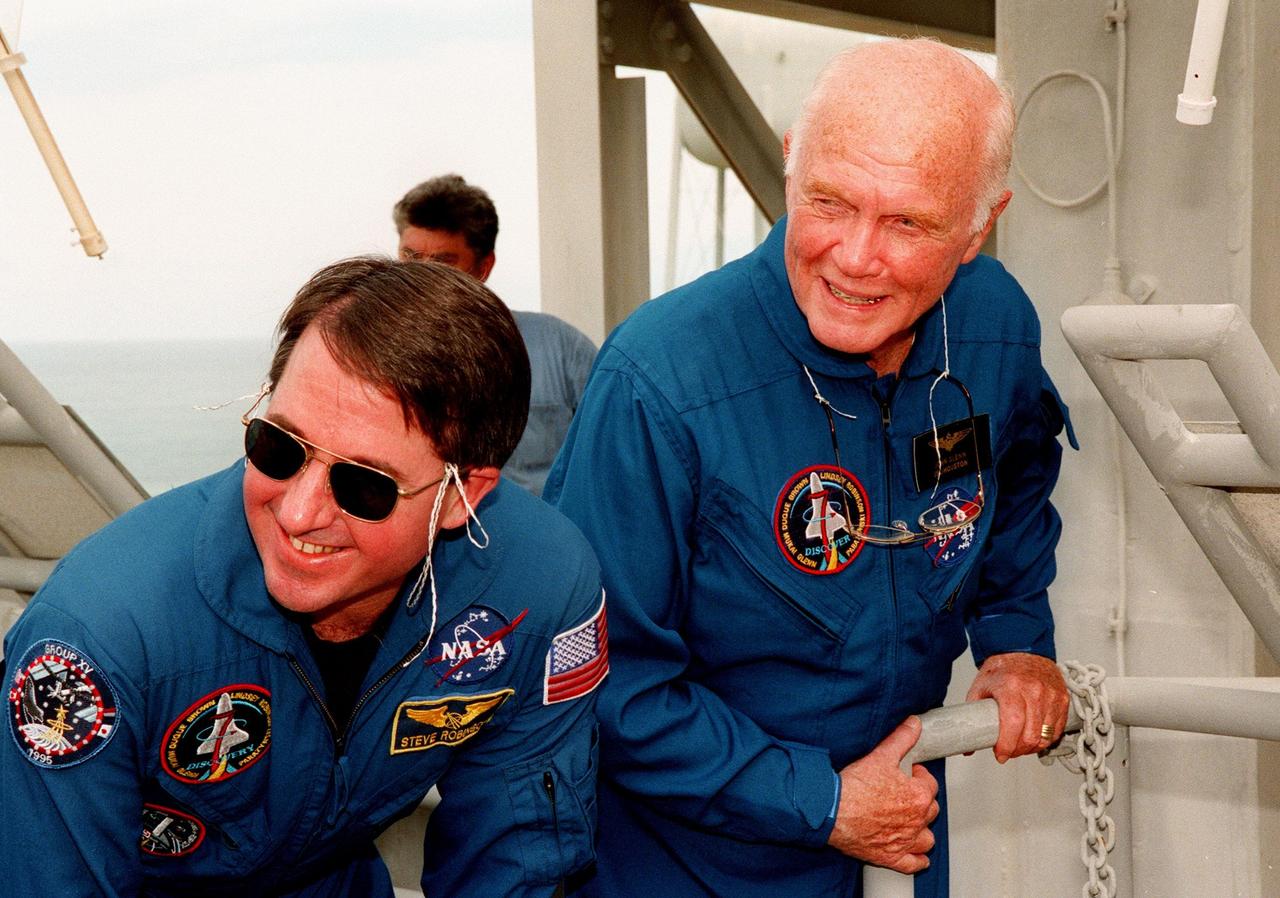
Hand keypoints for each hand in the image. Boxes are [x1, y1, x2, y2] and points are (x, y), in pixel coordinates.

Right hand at [826, 717, 938, 872]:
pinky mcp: (891, 857)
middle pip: (930, 810)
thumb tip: (914, 725)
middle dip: (920, 801)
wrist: (831, 812)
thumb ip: (901, 739)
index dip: (918, 777)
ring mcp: (905, 842)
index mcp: (918, 797)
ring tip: (909, 821)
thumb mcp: (880, 756)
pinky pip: (915, 863)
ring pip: (926, 838)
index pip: (930, 785)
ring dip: (921, 830)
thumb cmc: (854, 788)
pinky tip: (913, 852)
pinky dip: (917, 859)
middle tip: (903, 794)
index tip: (908, 775)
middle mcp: (916, 822)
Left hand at [966, 652, 1068, 762]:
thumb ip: (972, 716)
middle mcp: (1034, 690)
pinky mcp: (1062, 699)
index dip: (1007, 745)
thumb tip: (967, 746)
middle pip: (1031, 735)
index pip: (1013, 724)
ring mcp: (1051, 695)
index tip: (1000, 754)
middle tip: (1008, 752)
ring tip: (1020, 746)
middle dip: (1018, 751)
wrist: (1023, 650)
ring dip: (1032, 748)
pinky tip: (1034, 738)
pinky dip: (1045, 739)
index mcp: (1010, 686)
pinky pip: (1056, 729)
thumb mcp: (981, 687)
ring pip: (1045, 736)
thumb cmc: (1002, 669)